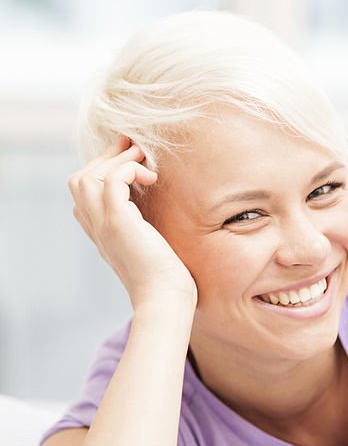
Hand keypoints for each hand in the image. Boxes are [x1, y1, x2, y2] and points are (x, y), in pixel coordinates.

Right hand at [67, 136, 196, 309]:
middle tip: (133, 146)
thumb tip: (158, 208)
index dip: (102, 169)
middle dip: (106, 157)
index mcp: (101, 233)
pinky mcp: (118, 222)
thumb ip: (146, 227)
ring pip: (90, 176)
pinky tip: (151, 178)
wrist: (165, 299)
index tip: (129, 156)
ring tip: (144, 158)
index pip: (84, 193)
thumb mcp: (152, 246)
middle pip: (81, 179)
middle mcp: (96, 227)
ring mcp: (103, 224)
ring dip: (118, 160)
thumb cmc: (167, 279)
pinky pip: (112, 181)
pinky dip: (129, 170)